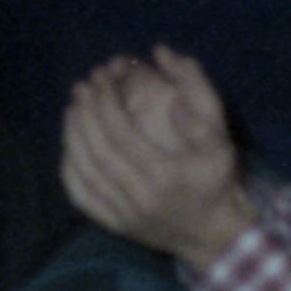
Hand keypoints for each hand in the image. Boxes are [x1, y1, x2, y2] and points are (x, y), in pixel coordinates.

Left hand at [58, 47, 255, 265]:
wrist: (217, 236)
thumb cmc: (217, 180)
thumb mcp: (220, 138)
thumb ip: (198, 93)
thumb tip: (163, 55)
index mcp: (166, 176)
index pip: (123, 135)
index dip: (106, 103)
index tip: (100, 78)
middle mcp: (142, 199)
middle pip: (100, 152)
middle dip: (86, 114)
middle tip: (82, 87)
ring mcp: (126, 217)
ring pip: (86, 174)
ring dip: (73, 137)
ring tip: (72, 108)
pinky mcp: (117, 227)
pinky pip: (82, 198)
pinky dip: (70, 169)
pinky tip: (70, 146)